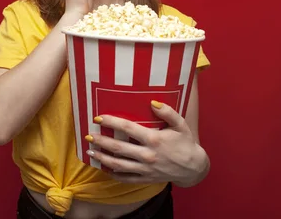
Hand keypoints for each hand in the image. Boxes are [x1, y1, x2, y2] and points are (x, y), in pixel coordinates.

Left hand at [86, 101, 208, 185]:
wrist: (193, 168)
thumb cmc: (186, 143)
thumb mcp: (180, 125)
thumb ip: (168, 112)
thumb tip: (152, 102)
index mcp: (153, 139)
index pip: (127, 128)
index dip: (111, 122)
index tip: (98, 118)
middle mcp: (147, 155)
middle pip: (118, 147)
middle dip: (100, 141)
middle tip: (87, 136)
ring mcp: (145, 168)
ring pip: (118, 164)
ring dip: (102, 157)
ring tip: (90, 151)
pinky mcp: (145, 178)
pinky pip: (126, 178)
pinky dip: (113, 174)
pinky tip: (104, 168)